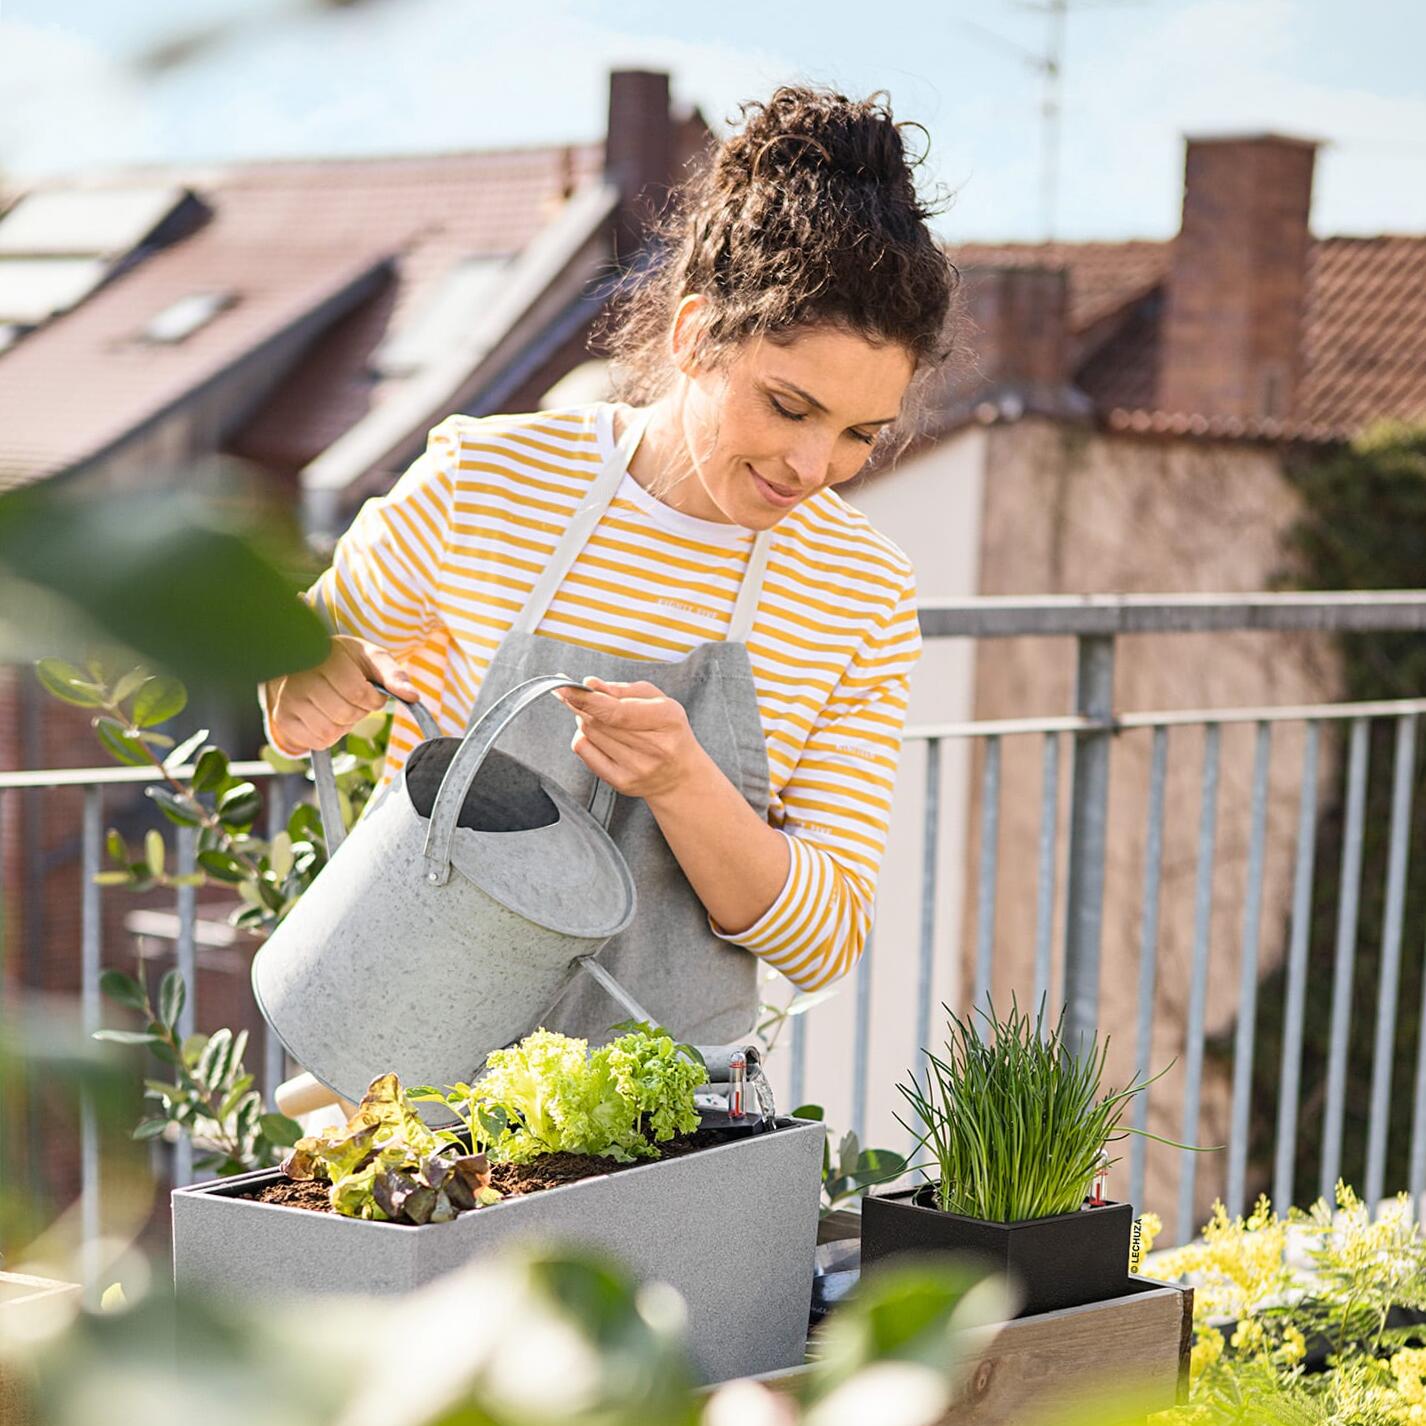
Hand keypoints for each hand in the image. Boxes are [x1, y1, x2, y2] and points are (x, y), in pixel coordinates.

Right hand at [265, 634, 418, 754]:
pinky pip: (315, 743)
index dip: (372, 699)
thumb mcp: (372, 657)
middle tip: (352, 698)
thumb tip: (413, 696)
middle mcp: (300, 679)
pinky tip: (325, 716)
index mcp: (325, 658)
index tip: (370, 692)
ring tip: (337, 705)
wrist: (306, 660)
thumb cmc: (346, 660)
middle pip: (345, 715)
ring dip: (343, 725)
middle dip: (358, 711)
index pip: (357, 692)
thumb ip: (394, 675)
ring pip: (329, 732)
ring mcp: (287, 701)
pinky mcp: (282, 719)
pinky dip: (328, 735)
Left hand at [554, 677, 702, 800]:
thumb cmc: (667, 731)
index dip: (588, 699)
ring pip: (589, 733)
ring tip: (602, 718)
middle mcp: (654, 748)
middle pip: (598, 721)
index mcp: (667, 720)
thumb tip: (590, 684)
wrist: (680, 775)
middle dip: (583, 704)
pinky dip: (584, 737)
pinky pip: (584, 751)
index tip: (565, 687)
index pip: (617, 712)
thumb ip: (624, 690)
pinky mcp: (621, 782)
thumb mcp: (658, 701)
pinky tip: (599, 736)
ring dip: (586, 719)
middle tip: (579, 695)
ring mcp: (636, 768)